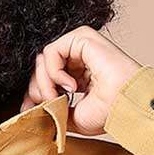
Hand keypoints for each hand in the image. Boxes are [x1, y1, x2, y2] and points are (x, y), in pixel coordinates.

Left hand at [20, 26, 143, 135]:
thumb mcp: (70, 117)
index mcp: (77, 74)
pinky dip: (53, 72)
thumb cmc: (107, 113)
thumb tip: (29, 108)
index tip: (29, 110)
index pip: (46, 78)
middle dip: (36, 89)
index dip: (34, 93)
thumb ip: (51, 109)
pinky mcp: (82, 38)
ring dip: (44, 83)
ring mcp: (80, 46)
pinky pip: (51, 52)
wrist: (125, 106)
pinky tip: (70, 86)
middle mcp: (78, 58)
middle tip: (47, 105)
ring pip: (43, 59)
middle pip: (41, 68)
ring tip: (58, 98)